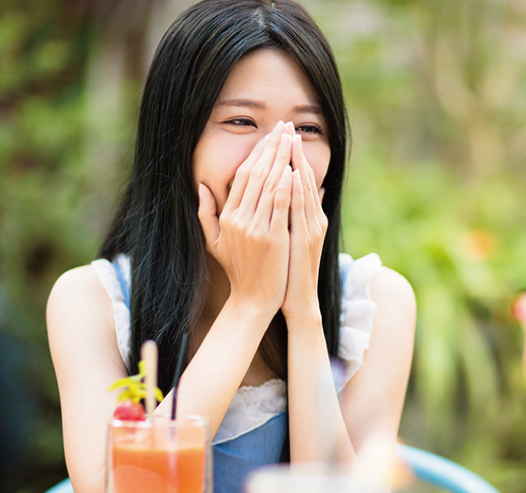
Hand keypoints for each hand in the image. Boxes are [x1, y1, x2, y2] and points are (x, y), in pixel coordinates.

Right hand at [198, 121, 293, 311]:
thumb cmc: (239, 271)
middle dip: (271, 147)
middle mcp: (238, 219)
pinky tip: (293, 169)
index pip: (242, 175)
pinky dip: (286, 186)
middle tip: (284, 127)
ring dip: (281, 159)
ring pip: (268, 185)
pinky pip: (279, 206)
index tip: (270, 135)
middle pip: (255, 174)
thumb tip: (200, 186)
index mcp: (227, 216)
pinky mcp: (272, 239)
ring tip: (292, 139)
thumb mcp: (215, 242)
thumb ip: (205, 214)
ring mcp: (254, 228)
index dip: (257, 153)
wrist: (252, 300)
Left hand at [281, 124, 327, 320]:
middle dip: (295, 152)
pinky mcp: (306, 238)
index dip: (293, 156)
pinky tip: (290, 174)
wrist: (298, 299)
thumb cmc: (291, 271)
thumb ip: (302, 215)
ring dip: (297, 164)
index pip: (300, 179)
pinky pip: (300, 210)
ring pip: (304, 190)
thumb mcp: (296, 239)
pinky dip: (296, 191)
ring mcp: (311, 227)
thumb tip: (310, 192)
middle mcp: (313, 218)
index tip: (284, 135)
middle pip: (304, 178)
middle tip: (288, 126)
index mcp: (309, 217)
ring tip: (290, 141)